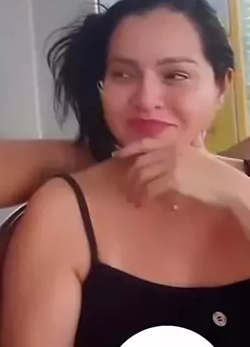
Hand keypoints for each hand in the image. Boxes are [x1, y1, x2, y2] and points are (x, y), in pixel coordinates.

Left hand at [114, 135, 242, 209]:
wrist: (229, 185)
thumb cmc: (216, 173)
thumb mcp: (199, 155)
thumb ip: (184, 151)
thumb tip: (171, 155)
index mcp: (176, 144)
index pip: (147, 143)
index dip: (130, 148)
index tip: (117, 155)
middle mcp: (172, 152)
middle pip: (141, 162)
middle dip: (130, 176)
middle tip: (127, 189)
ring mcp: (173, 165)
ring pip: (143, 176)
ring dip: (135, 190)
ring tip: (135, 200)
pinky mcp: (175, 180)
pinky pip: (152, 188)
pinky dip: (146, 197)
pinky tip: (146, 203)